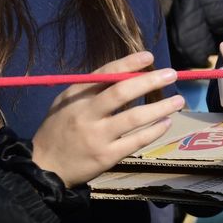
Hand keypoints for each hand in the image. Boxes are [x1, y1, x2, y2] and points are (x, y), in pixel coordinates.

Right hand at [30, 51, 182, 187]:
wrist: (45, 166)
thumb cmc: (58, 129)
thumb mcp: (66, 103)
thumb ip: (91, 90)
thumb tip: (127, 75)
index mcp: (76, 96)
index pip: (105, 74)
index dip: (128, 63)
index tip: (149, 57)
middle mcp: (86, 114)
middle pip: (121, 92)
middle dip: (149, 81)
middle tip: (171, 74)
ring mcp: (97, 136)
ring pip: (134, 118)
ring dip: (160, 107)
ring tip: (178, 100)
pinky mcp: (107, 156)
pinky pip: (136, 141)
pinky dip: (154, 131)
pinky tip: (166, 123)